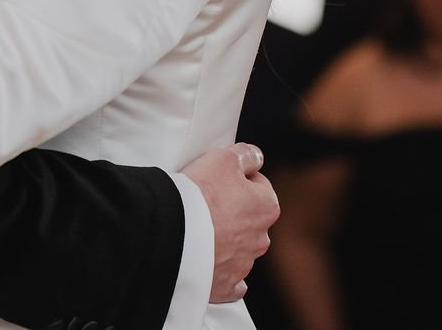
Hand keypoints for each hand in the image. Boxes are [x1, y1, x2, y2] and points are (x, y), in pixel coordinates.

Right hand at [183, 142, 278, 303]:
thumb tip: (256, 156)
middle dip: (234, 211)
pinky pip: (231, 281)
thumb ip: (246, 155)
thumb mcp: (224, 158)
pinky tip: (211, 263)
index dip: (238, 177)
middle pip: (250, 219)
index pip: (259, 185)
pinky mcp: (225, 285)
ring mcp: (243, 265)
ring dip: (226, 240)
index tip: (219, 177)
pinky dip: (223, 272)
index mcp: (267, 207)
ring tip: (198, 228)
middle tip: (206, 202)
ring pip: (240, 249)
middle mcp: (261, 239)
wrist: (175, 234)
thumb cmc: (201, 194)